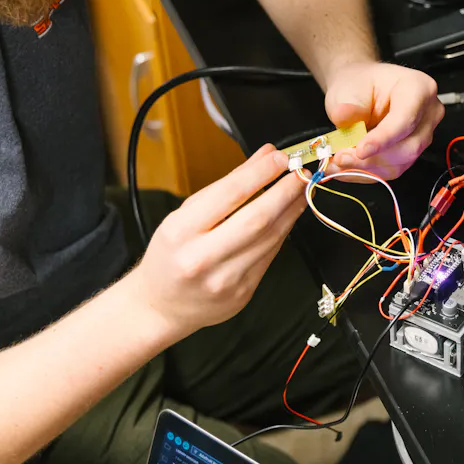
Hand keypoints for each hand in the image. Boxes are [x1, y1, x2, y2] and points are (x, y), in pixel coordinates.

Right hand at [127, 145, 304, 340]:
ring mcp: (224, 279)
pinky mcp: (242, 293)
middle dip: (285, 192)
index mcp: (180, 231)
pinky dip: (283, 232)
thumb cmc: (170, 255)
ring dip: (291, 211)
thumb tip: (264, 156)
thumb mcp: (184, 215)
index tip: (280, 157)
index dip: (261, 173)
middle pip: (257, 219)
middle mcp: (201, 258)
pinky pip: (270, 256)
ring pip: (270, 238)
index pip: (229, 195)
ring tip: (302, 190)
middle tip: (302, 172)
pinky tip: (290, 216)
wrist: (161, 307)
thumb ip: (225, 186)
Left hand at [324, 62, 443, 179]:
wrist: (359, 92)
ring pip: (399, 164)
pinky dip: (367, 172)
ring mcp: (422, 136)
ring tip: (339, 162)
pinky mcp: (411, 154)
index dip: (383, 139)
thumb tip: (343, 116)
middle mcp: (428, 113)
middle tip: (341, 158)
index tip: (360, 150)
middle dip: (372, 158)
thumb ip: (347, 105)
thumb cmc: (359, 85)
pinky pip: (391, 170)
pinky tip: (347, 167)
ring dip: (366, 169)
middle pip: (408, 147)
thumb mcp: (347, 88)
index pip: (405, 119)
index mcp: (418, 88)